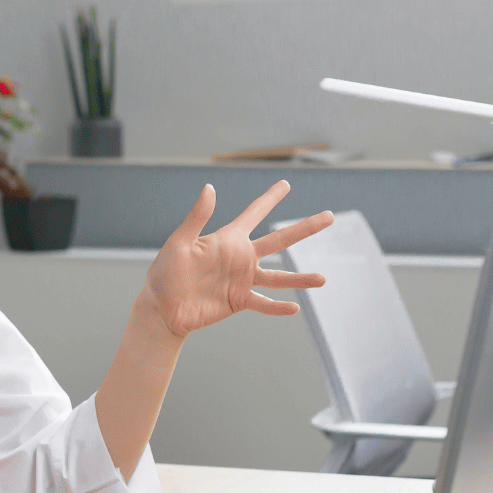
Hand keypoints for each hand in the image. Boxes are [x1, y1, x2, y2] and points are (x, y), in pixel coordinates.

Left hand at [142, 182, 331, 336]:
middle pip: (280, 240)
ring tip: (322, 279)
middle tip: (329, 216)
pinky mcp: (239, 301)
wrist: (162, 308)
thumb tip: (210, 187)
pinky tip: (295, 308)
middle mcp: (241, 257)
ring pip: (279, 276)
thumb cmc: (165, 273)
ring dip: (300, 278)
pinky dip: (278, 307)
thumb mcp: (180, 242)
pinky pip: (263, 303)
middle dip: (304, 228)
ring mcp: (242, 280)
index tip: (286, 183)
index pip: (254, 213)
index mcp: (228, 239)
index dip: (270, 198)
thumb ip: (197, 218)